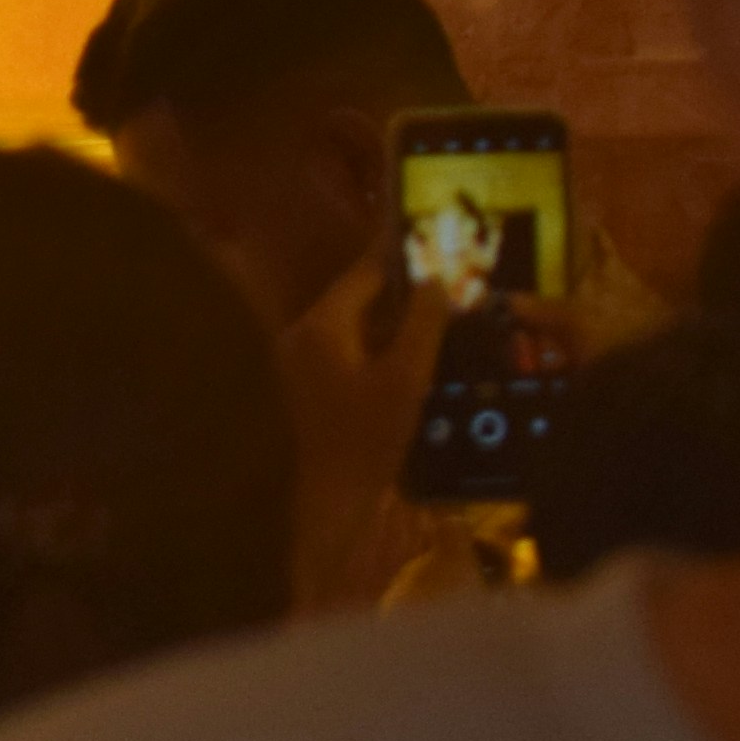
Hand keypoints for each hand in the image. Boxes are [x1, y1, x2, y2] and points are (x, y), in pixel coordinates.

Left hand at [280, 250, 454, 610]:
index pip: (362, 275)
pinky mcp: (304, 391)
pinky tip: (407, 361)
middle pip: (354, 301)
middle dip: (397, 291)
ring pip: (350, 329)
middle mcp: (299, 336)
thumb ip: (420, 326)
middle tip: (442, 282)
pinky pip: (344, 355)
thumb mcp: (404, 381)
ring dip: (388, 323)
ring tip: (434, 317)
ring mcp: (296, 364)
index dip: (397, 257)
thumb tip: (434, 280)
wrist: (320, 502)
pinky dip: (375, 350)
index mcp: (319, 326)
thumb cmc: (362, 440)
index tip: (428, 239)